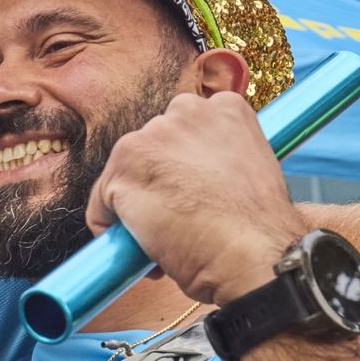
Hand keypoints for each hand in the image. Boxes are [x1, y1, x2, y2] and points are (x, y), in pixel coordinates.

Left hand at [86, 91, 302, 306]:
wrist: (253, 252)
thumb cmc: (258, 226)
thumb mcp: (249, 170)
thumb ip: (216, 160)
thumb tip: (193, 180)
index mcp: (224, 108)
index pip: (182, 134)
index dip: (182, 170)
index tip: (194, 198)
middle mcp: (186, 110)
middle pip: (150, 150)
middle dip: (157, 184)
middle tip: (179, 220)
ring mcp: (151, 136)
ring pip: (123, 176)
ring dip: (135, 208)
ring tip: (165, 237)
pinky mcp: (123, 167)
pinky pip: (101, 206)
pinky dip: (113, 231)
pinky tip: (143, 247)